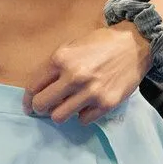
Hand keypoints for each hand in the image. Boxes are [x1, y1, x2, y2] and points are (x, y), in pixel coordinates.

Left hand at [22, 24, 151, 125]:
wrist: (134, 44)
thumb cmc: (101, 43)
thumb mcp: (72, 45)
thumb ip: (56, 65)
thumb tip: (41, 87)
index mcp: (61, 59)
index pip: (34, 86)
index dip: (28, 99)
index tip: (29, 105)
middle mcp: (74, 77)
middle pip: (43, 105)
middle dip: (39, 108)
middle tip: (43, 109)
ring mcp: (90, 92)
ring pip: (60, 117)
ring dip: (60, 113)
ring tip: (66, 106)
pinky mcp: (106, 104)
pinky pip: (83, 120)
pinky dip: (82, 115)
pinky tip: (86, 105)